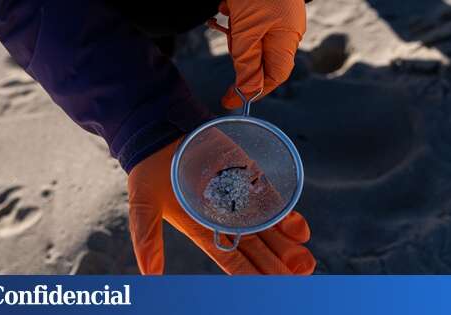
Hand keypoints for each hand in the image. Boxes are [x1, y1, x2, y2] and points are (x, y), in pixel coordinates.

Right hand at [127, 133, 314, 273]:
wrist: (162, 133)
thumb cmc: (149, 170)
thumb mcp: (144, 205)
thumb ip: (147, 239)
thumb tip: (150, 275)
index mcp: (202, 229)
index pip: (231, 259)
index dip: (250, 273)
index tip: (270, 286)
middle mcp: (224, 219)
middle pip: (256, 248)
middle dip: (277, 264)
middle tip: (299, 275)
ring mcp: (239, 199)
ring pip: (268, 229)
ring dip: (288, 245)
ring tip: (306, 263)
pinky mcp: (248, 179)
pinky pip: (272, 201)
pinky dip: (287, 216)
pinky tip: (301, 230)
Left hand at [208, 0, 306, 108]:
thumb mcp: (247, 30)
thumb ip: (247, 62)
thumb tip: (247, 92)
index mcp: (286, 39)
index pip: (273, 76)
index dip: (253, 90)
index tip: (229, 99)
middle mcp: (285, 31)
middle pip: (260, 59)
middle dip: (241, 57)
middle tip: (229, 43)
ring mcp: (276, 17)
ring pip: (251, 40)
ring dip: (235, 35)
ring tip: (229, 14)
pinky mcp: (265, 7)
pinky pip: (248, 23)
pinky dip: (235, 19)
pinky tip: (228, 6)